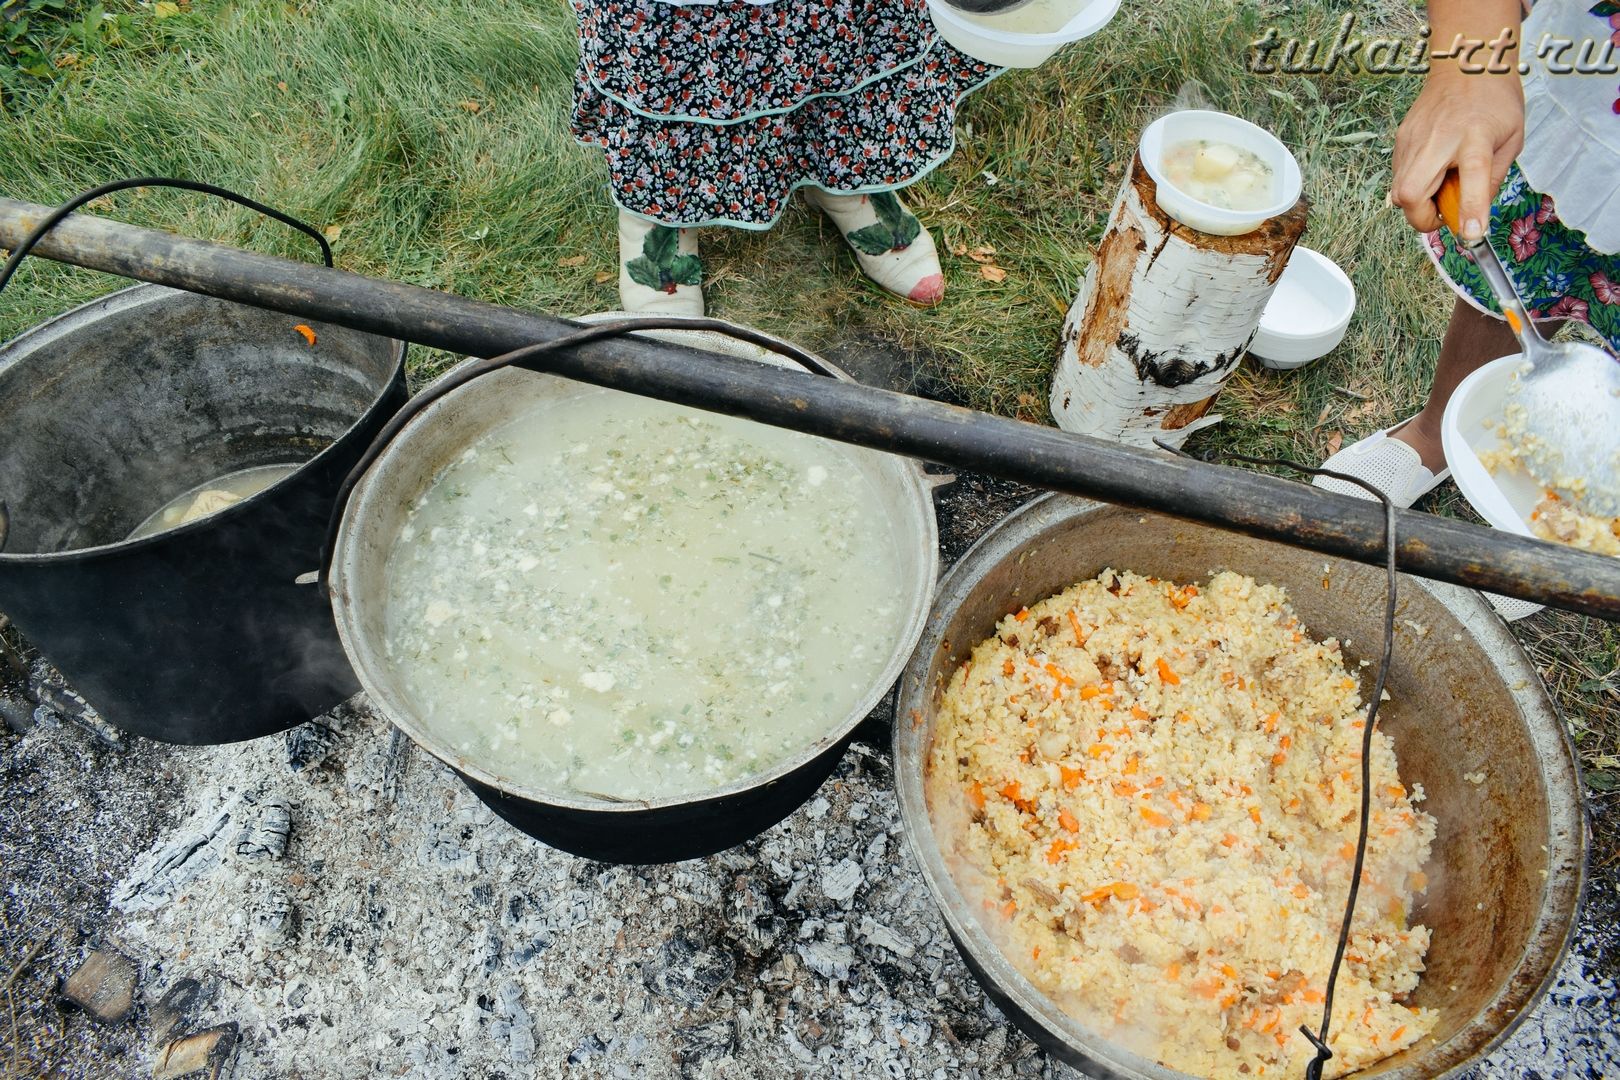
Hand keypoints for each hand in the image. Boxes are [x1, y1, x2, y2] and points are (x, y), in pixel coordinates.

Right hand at [1390, 68, 1523, 240]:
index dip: (1469, 210)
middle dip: (1423, 218)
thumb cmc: (1494, 100)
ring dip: (1420, 202)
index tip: (1470, 235)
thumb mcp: (1511, 140)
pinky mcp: (1400, 139)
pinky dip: (1415, 184)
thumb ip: (1492, 180)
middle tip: (1444, 213)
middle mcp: (1438, 139)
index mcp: (1475, 136)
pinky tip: (1433, 169)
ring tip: (1442, 185)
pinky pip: (1399, 176)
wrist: (1466, 62)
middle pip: (1409, 195)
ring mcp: (1412, 139)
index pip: (1471, 177)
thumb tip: (1474, 214)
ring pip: (1399, 191)